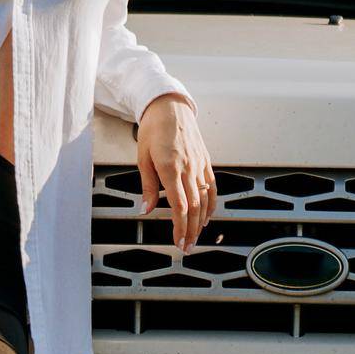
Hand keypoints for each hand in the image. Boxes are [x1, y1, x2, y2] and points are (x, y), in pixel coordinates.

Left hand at [136, 92, 214, 254]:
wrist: (169, 106)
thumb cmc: (153, 129)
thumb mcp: (142, 156)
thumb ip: (147, 185)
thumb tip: (145, 208)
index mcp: (170, 167)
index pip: (179, 205)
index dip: (180, 227)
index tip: (178, 241)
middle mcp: (188, 167)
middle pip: (195, 206)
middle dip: (192, 230)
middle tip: (187, 247)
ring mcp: (199, 164)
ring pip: (206, 199)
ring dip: (202, 221)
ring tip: (197, 237)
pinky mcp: (205, 160)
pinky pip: (212, 186)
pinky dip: (212, 203)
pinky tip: (208, 215)